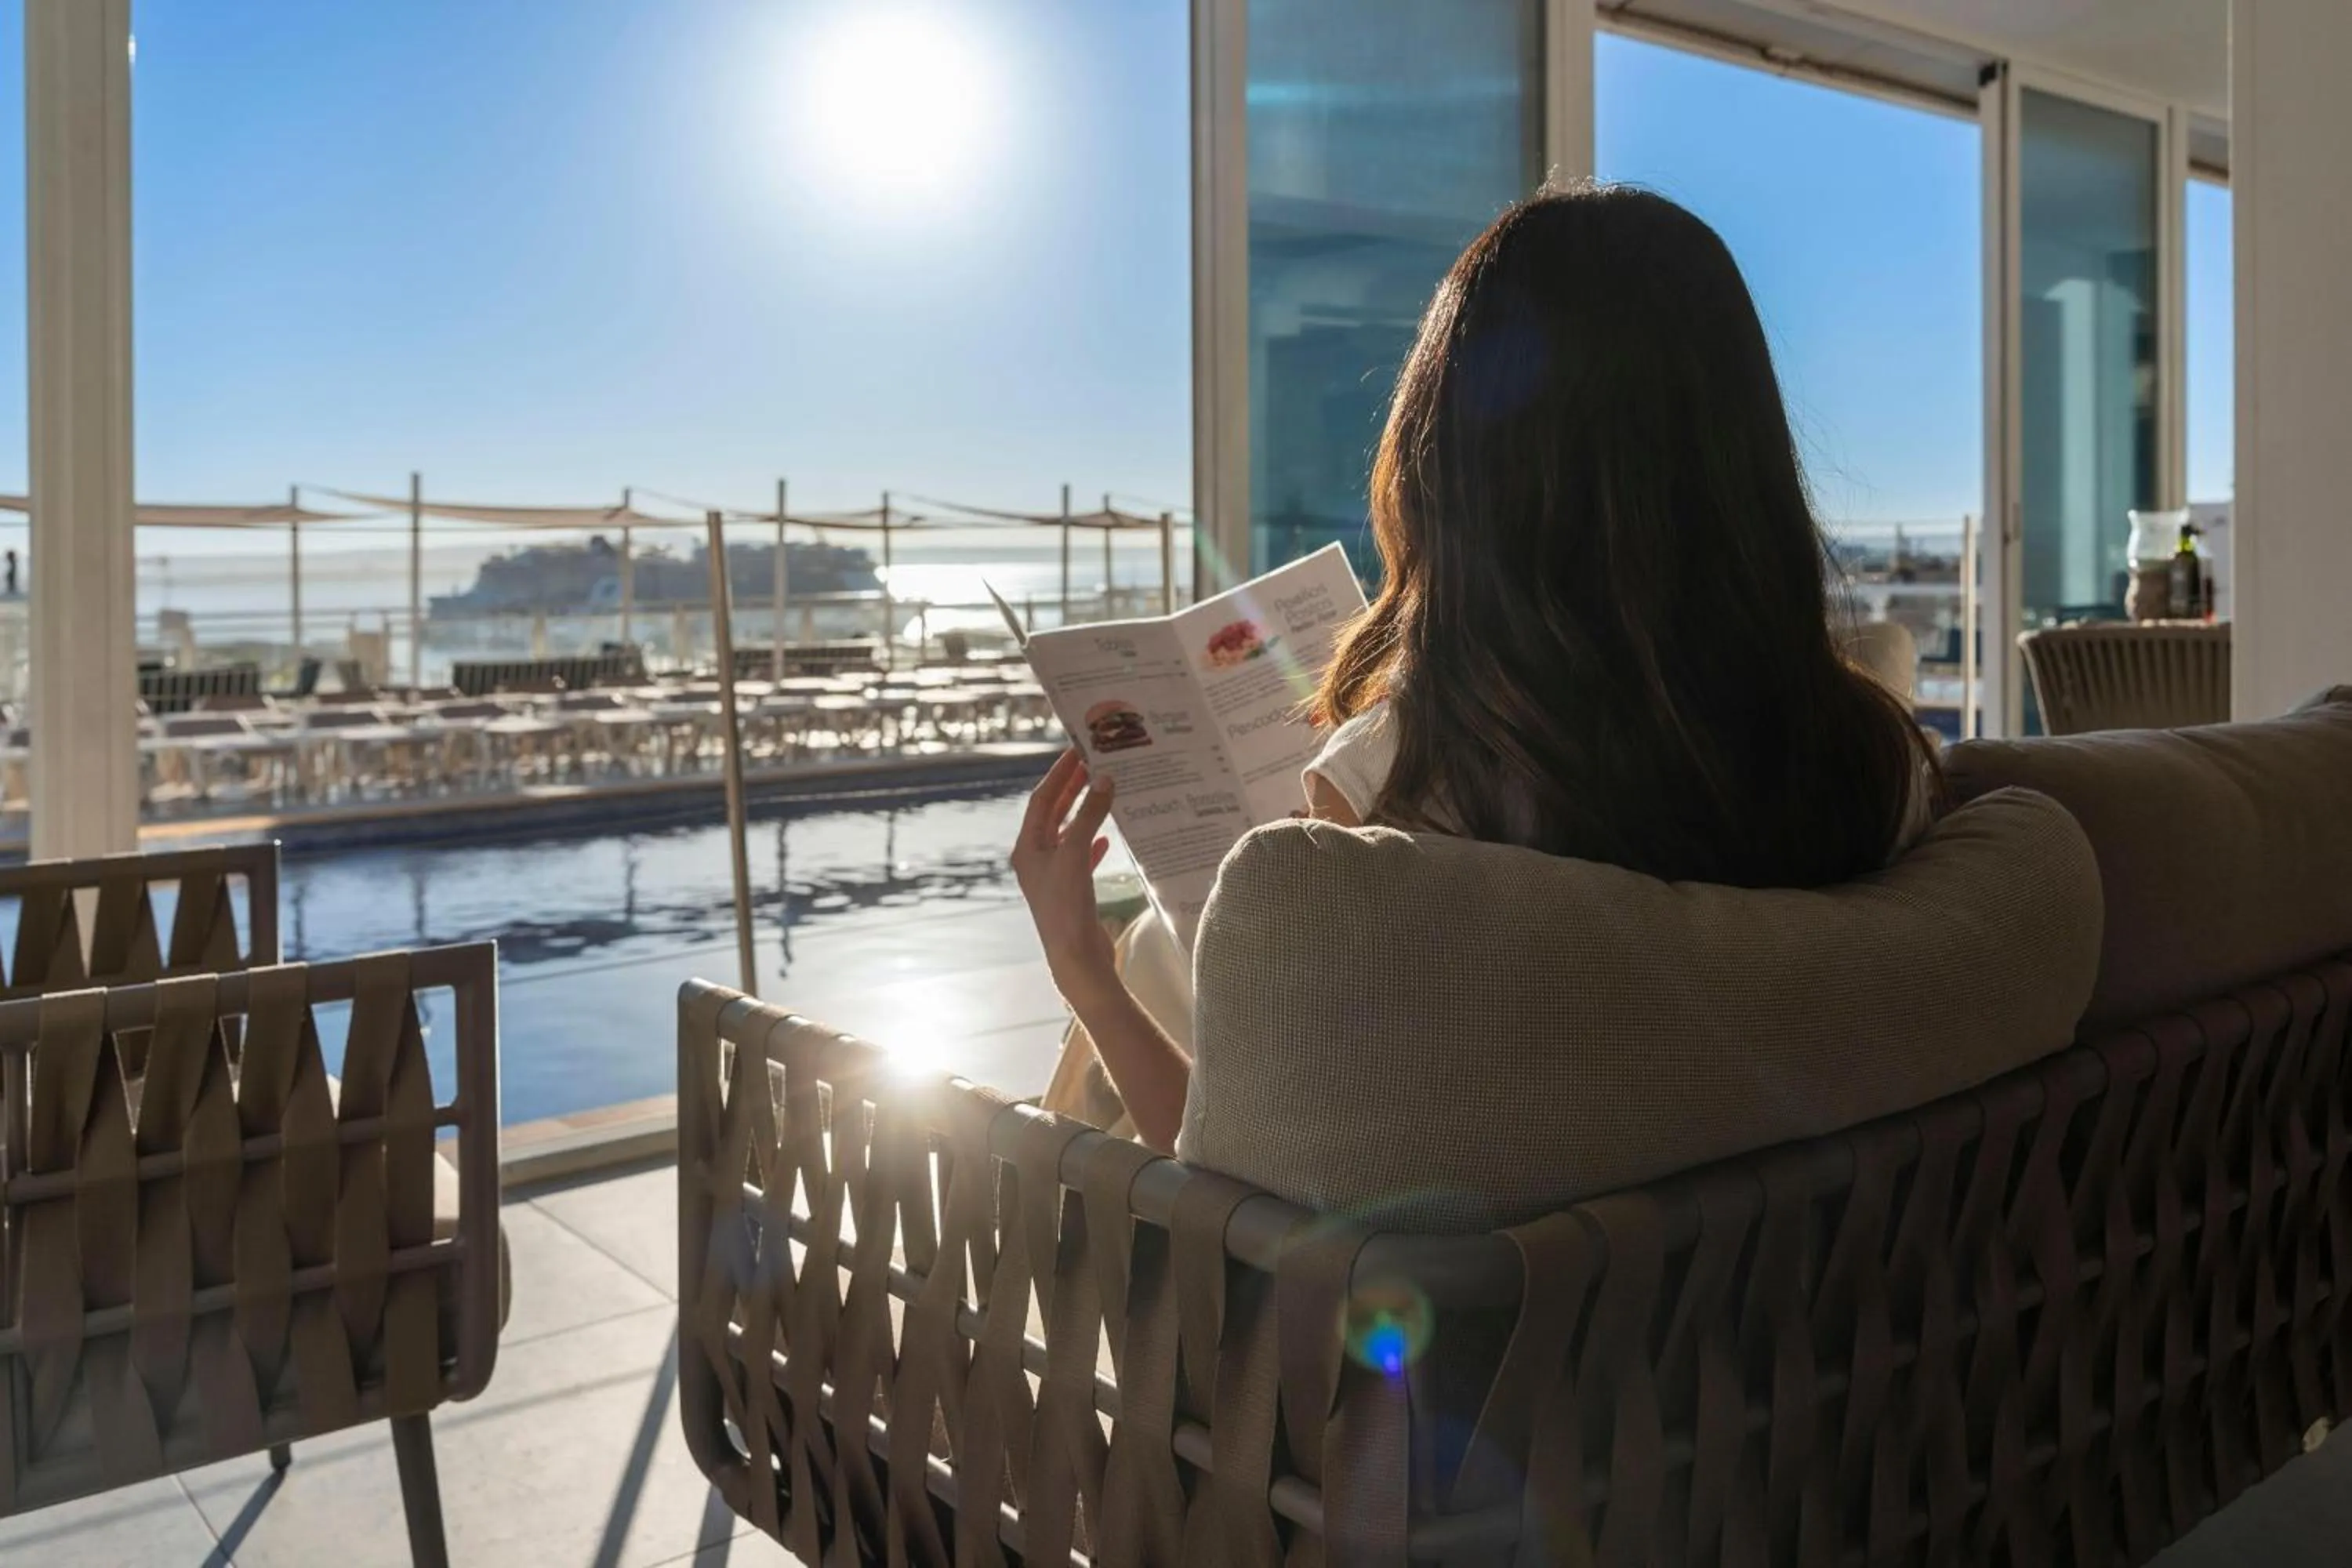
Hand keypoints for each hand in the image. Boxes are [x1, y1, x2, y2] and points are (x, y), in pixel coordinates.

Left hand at [1012, 748, 1119, 1007]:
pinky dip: (1092, 843)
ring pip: (1067, 833)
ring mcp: (1052, 876)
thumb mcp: (1075, 855)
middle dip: (1072, 789)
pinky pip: (1079, 857)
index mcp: (1027, 848)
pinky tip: (1107, 838)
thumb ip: (1089, 816)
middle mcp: (1035, 859)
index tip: (1077, 750)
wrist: (1075, 958)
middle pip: (1052, 814)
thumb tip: (1103, 780)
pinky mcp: (1070, 891)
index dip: (1059, 774)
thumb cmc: (1067, 907)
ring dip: (1084, 812)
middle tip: (1094, 763)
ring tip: (1104, 790)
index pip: (1041, 799)